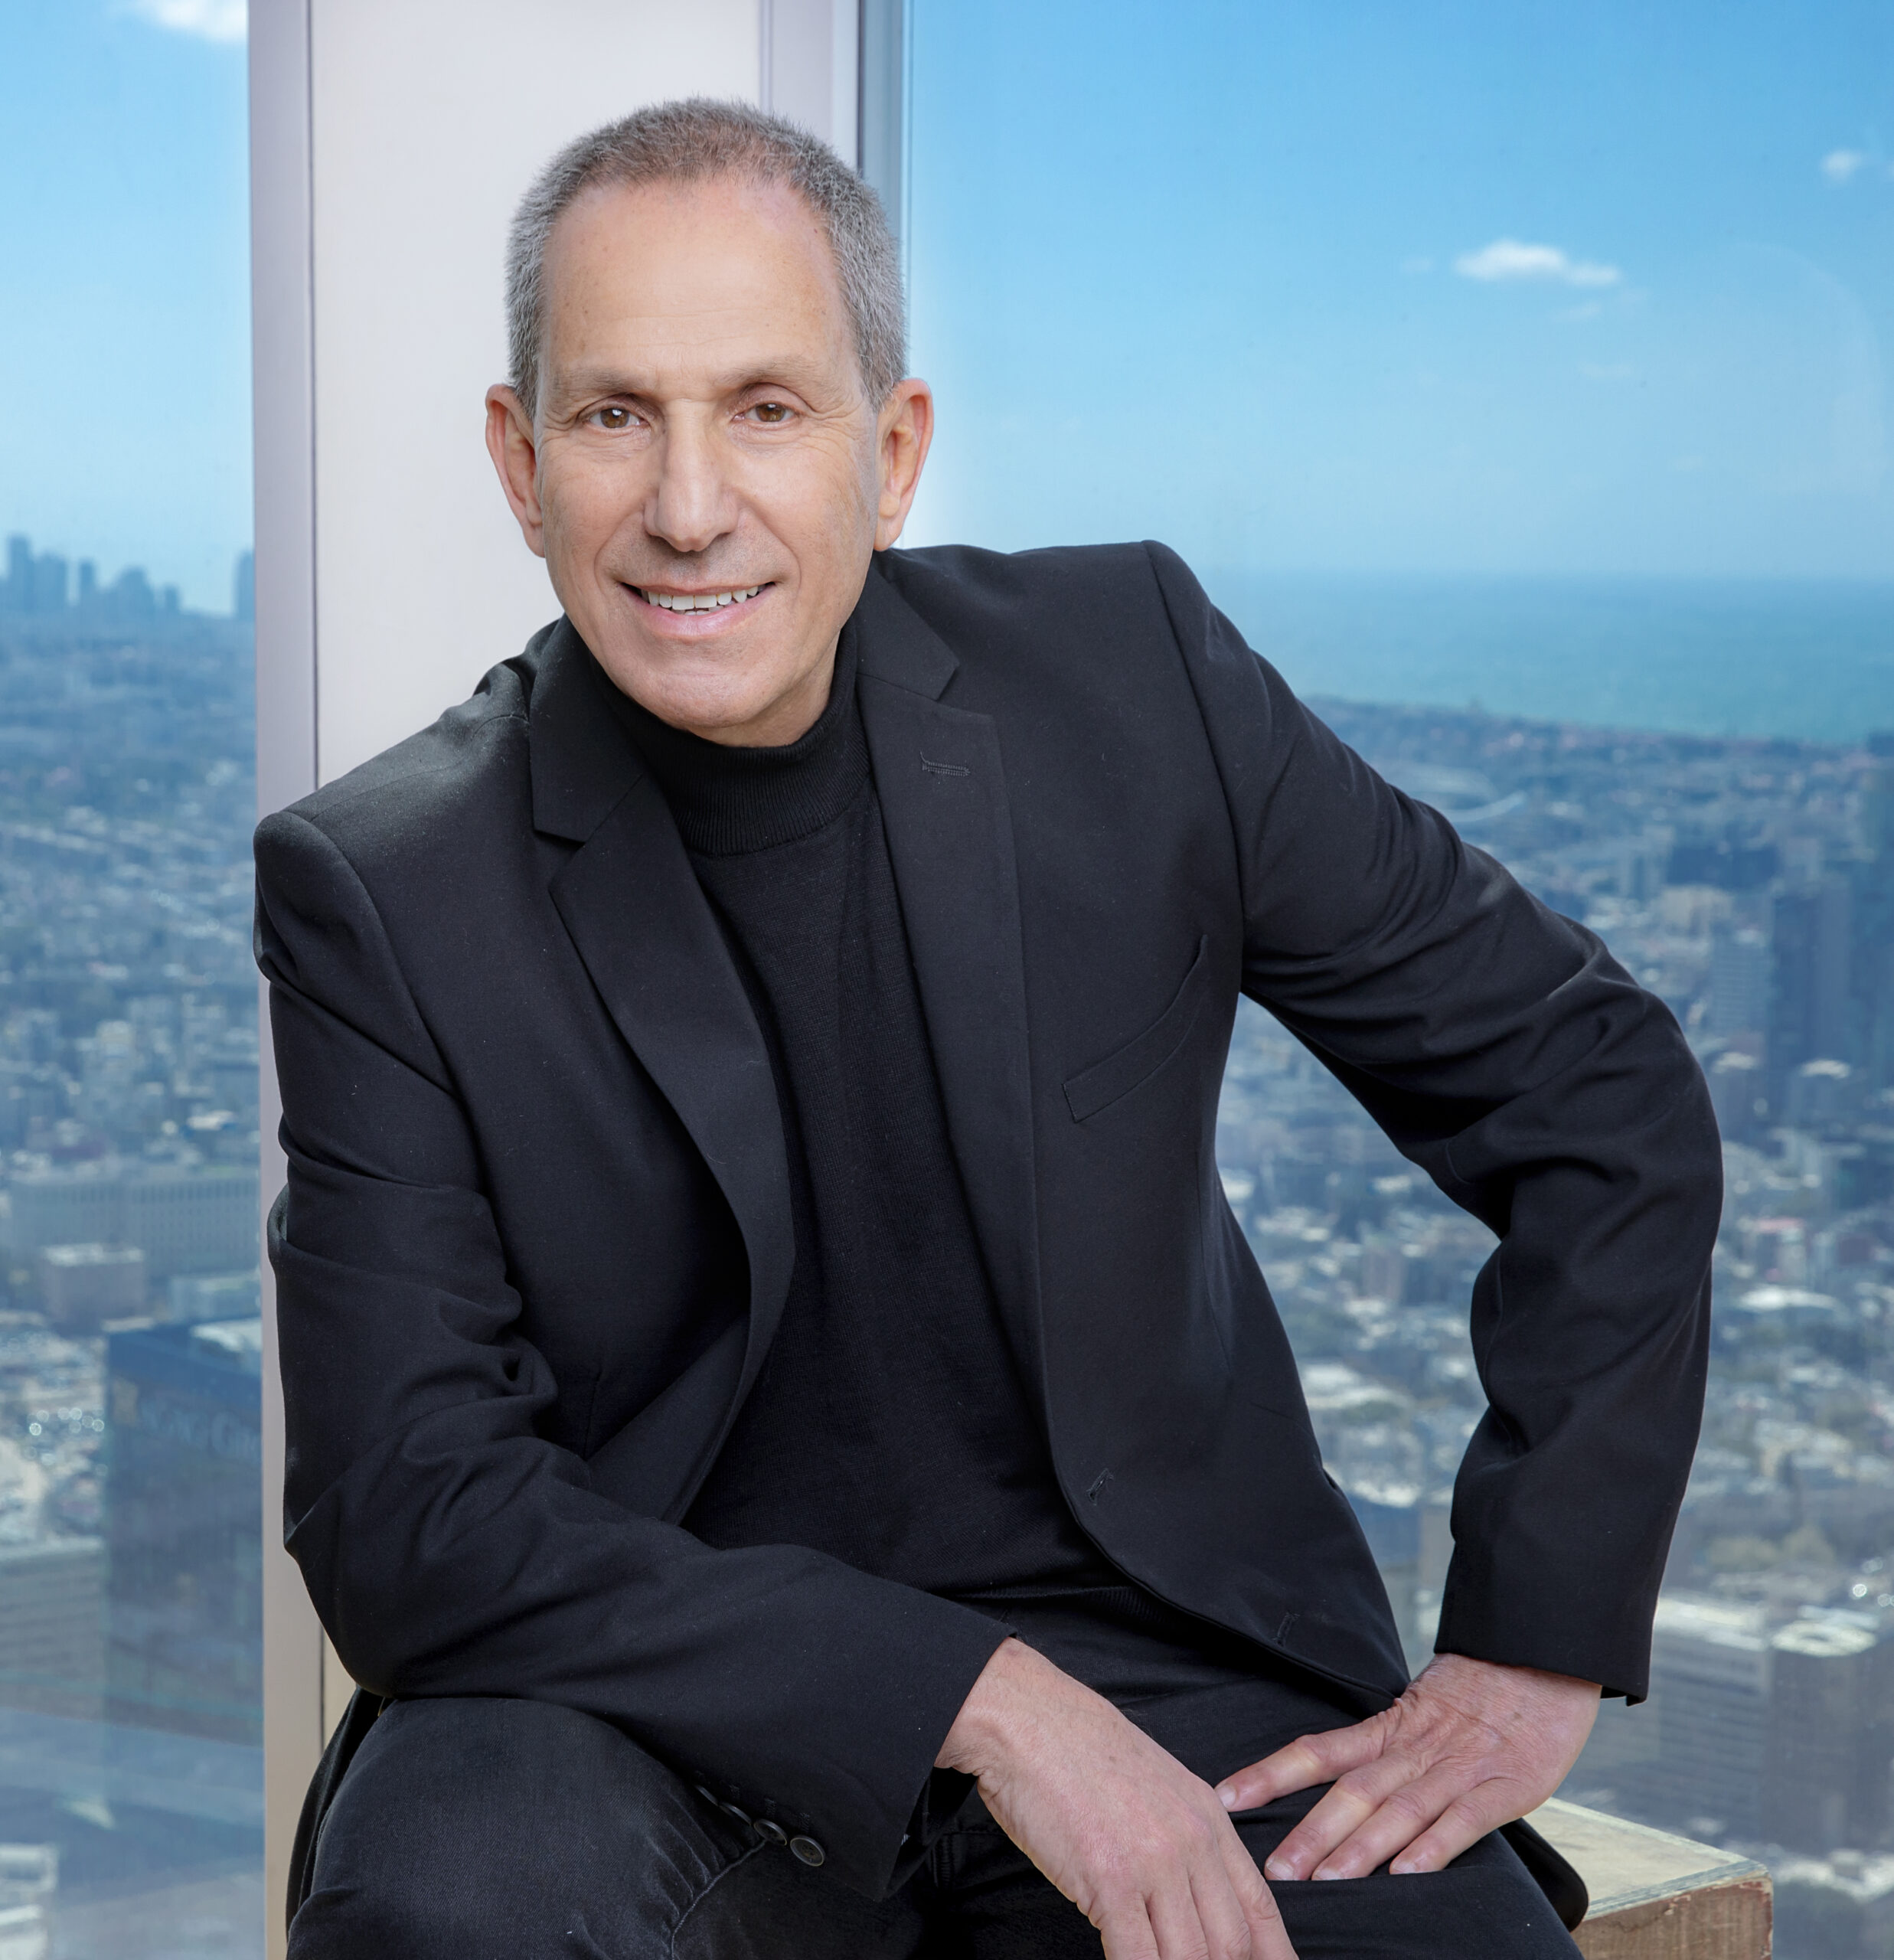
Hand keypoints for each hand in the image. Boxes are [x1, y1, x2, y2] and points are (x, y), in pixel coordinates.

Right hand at [938, 1637, 1296, 1959]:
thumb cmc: (1078, 1751)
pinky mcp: (1110, 1880)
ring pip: (1190, 1959)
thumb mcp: (1155, 1784)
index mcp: (1208, 1816)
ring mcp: (1154, 1862)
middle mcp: (1192, 1841)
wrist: (1027, 1719)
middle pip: (1231, 1945)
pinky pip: (1138, 1958)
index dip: (1272, 1958)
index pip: (1260, 1908)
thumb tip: (1194, 1895)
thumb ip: (1185, 1836)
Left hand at [1213, 1654, 1599, 1882]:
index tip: (1227, 1798)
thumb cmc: (1481, 1687)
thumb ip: (1385, 1746)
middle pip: (1352, 1790)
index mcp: (1389, 1728)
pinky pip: (1464, 1821)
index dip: (1271, 1775)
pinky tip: (1408, 1874)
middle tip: (1275, 1871)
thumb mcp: (1421, 1708)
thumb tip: (1336, 1785)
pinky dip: (1434, 1847)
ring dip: (1361, 1849)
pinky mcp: (1505, 1786)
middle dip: (1311, 1833)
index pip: (1318, 1752)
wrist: (1541, 1651)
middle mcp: (1415, 1749)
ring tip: (1327, 1882)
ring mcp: (1459, 1768)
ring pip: (1399, 1809)